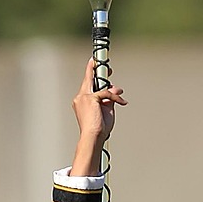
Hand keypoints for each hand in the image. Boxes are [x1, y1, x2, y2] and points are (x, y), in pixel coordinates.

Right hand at [70, 58, 126, 173]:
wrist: (93, 137)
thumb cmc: (98, 129)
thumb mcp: (106, 111)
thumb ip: (109, 99)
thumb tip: (116, 89)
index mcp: (82, 101)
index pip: (86, 83)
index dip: (91, 73)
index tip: (95, 64)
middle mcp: (80, 97)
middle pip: (89, 78)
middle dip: (99, 69)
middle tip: (109, 67)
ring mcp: (83, 97)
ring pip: (99, 85)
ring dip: (110, 88)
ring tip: (119, 91)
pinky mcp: (90, 98)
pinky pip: (106, 93)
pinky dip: (115, 97)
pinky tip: (122, 102)